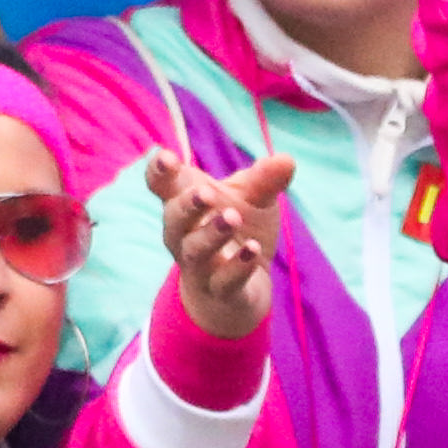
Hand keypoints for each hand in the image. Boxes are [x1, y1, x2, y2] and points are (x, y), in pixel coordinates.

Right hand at [157, 149, 289, 340]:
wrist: (239, 290)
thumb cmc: (238, 231)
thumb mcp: (253, 201)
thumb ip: (263, 180)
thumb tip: (287, 160)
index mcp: (184, 203)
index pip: (161, 184)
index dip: (159, 171)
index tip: (167, 157)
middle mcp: (183, 234)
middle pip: (175, 218)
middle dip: (189, 205)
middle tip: (206, 193)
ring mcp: (198, 265)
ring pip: (196, 250)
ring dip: (212, 233)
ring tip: (233, 217)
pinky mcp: (220, 291)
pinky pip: (224, 280)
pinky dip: (238, 266)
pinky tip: (253, 249)